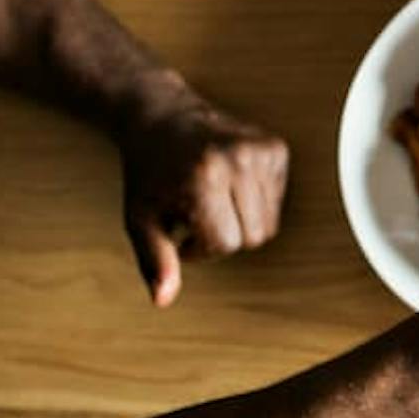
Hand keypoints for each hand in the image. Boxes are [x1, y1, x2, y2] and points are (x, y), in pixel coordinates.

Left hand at [118, 77, 290, 306]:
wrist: (162, 117)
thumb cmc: (149, 173)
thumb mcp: (140, 218)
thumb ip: (154, 260)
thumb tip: (162, 300)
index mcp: (204, 178)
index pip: (225, 244)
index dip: (200, 248)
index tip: (178, 229)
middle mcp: (238, 161)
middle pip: (253, 237)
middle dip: (224, 235)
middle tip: (196, 215)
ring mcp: (261, 151)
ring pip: (269, 223)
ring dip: (240, 221)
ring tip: (212, 200)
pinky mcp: (276, 148)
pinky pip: (277, 200)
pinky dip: (255, 202)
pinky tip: (229, 184)